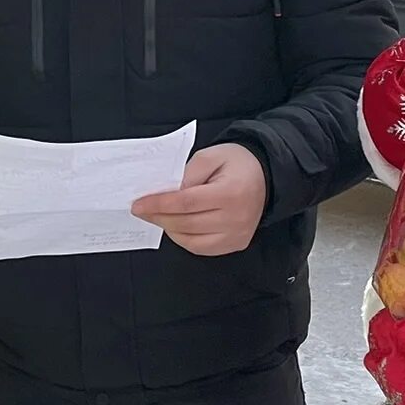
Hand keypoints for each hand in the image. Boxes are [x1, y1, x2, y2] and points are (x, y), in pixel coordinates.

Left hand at [131, 143, 267, 257]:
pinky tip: (175, 226)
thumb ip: (187, 174)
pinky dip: (184, 239)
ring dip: (169, 229)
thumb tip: (166, 194)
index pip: (186, 202)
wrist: (266, 177)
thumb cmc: (236, 163)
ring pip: (191, 240)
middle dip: (158, 217)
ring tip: (158, 216)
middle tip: (141, 210)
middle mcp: (236, 219)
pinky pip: (202, 248)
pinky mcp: (236, 244)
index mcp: (231, 193)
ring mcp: (237, 235)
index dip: (159, 204)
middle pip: (186, 223)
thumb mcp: (210, 156)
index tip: (138, 205)